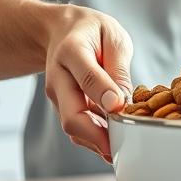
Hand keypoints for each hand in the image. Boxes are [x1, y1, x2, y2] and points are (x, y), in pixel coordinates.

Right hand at [44, 6, 133, 162]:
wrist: (62, 30)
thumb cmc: (93, 32)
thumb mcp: (112, 36)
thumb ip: (118, 67)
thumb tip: (122, 101)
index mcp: (72, 51)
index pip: (87, 77)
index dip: (103, 94)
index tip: (119, 107)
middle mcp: (58, 77)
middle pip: (71, 115)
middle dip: (97, 137)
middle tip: (123, 148)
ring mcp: (57, 95)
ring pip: (73, 128)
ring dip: (97, 143)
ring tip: (123, 150)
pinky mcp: (62, 106)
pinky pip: (77, 127)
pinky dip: (95, 138)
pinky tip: (114, 142)